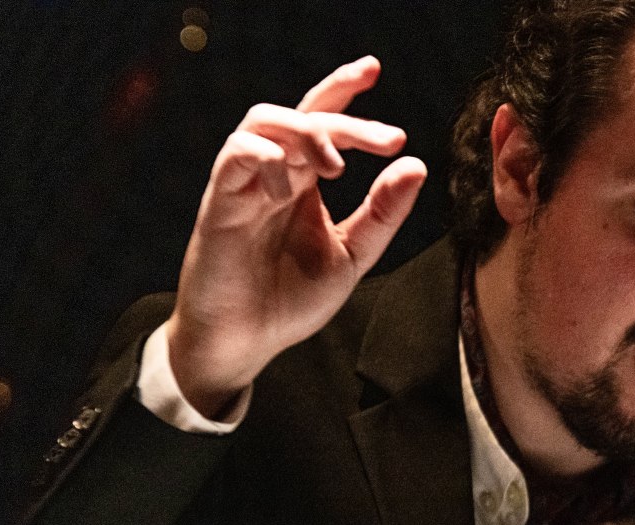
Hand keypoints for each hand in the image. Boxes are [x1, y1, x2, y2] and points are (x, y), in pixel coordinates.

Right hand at [165, 56, 426, 417]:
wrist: (245, 344)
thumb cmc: (290, 301)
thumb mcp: (352, 256)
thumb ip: (382, 213)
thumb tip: (415, 165)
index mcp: (303, 182)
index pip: (321, 118)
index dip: (343, 88)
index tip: (374, 71)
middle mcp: (274, 175)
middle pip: (302, 115)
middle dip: (346, 118)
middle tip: (387, 140)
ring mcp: (244, 186)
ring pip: (264, 122)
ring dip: (307, 131)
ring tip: (337, 166)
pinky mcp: (219, 204)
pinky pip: (236, 156)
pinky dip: (267, 160)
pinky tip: (289, 190)